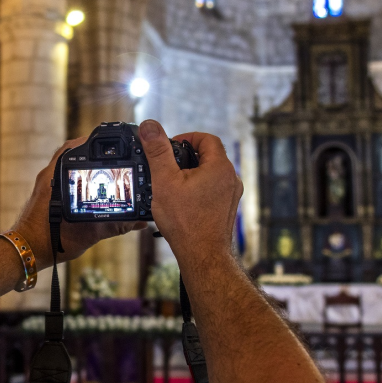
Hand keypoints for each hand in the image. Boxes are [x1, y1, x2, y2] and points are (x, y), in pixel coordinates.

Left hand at [11, 136, 147, 268]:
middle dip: (90, 150)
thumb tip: (139, 222)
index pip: (73, 147)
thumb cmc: (51, 242)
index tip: (107, 141)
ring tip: (100, 165)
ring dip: (81, 161)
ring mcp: (45, 183)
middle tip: (108, 152)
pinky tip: (87, 183)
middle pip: (70, 151)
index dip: (91, 141)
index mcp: (56, 178)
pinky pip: (61, 175)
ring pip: (65, 162)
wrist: (28, 250)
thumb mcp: (89, 234)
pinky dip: (75, 174)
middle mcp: (48, 176)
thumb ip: (116, 225)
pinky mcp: (44, 192)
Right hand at [138, 119, 241, 270]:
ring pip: (211, 174)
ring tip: (172, 185)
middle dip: (187, 157)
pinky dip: (198, 189)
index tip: (171, 146)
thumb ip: (158, 151)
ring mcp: (231, 195)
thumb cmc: (186, 222)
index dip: (188, 137)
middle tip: (168, 165)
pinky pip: (213, 190)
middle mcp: (231, 179)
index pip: (207, 139)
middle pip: (209, 156)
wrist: (202, 255)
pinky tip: (182, 202)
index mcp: (220, 167)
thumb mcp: (165, 181)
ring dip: (193, 174)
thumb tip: (150, 126)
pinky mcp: (227, 209)